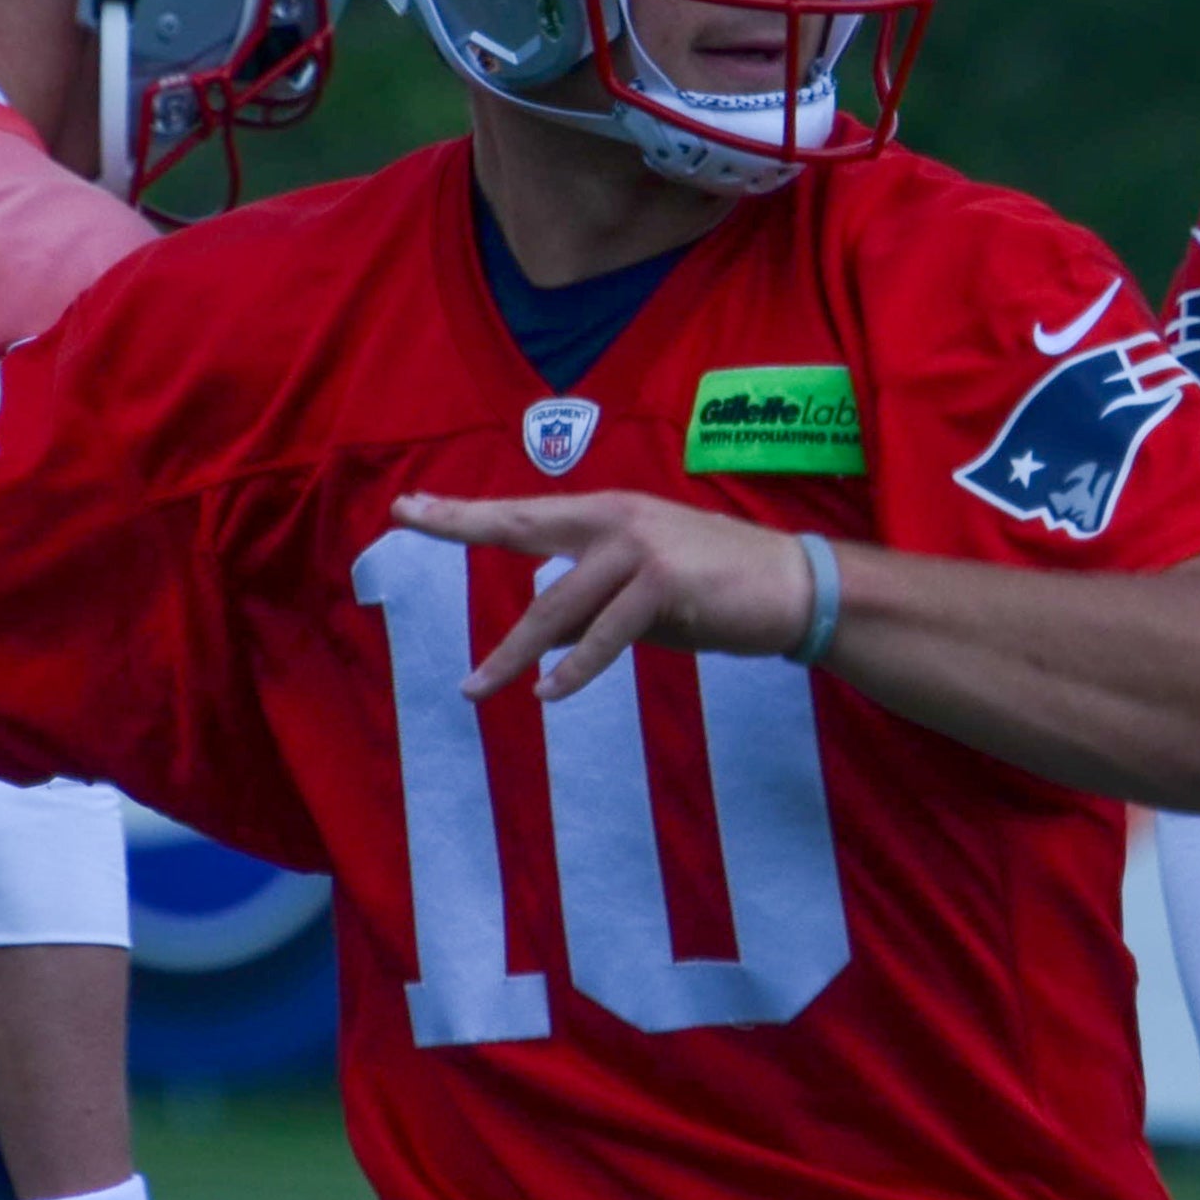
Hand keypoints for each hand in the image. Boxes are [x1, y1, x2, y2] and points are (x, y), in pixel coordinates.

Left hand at [389, 490, 815, 699]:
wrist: (793, 588)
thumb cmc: (717, 593)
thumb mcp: (641, 597)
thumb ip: (589, 607)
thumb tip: (537, 642)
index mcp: (608, 515)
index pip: (525, 513)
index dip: (467, 510)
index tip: (413, 506)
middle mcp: (617, 519)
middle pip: (523, 527)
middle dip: (461, 523)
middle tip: (407, 518)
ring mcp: (640, 547)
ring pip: (556, 606)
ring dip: (512, 654)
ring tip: (476, 687)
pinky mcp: (664, 582)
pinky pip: (604, 635)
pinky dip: (575, 669)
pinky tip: (548, 693)